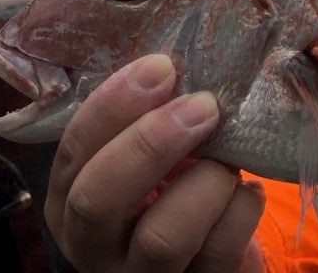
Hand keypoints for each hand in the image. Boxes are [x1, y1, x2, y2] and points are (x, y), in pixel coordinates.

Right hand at [45, 54, 266, 271]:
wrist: (206, 258)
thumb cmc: (172, 191)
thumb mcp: (145, 158)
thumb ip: (148, 119)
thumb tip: (178, 64)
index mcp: (70, 201)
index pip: (73, 152)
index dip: (113, 107)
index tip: (160, 67)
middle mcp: (93, 246)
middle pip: (99, 200)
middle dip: (151, 143)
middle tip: (204, 106)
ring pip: (162, 236)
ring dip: (207, 183)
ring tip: (228, 162)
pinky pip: (219, 252)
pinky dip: (242, 211)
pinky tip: (247, 193)